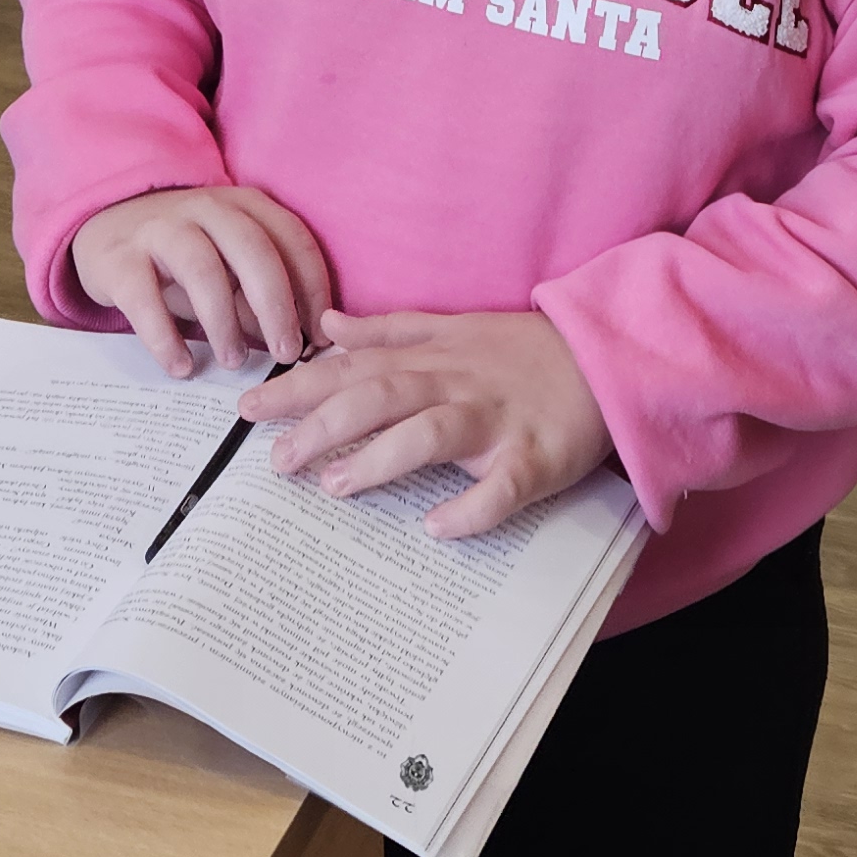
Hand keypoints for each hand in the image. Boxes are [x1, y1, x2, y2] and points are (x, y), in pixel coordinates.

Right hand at [71, 184, 333, 373]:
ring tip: (235, 362)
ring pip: (203, 270)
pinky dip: (166, 338)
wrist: (107, 223)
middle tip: (287, 354)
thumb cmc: (183, 254)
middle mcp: (206, 207)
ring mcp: (160, 228)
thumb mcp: (227, 264)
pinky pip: (145, 299)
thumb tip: (298, 342)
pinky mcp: (119, 258)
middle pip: (253, 250)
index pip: (292, 239)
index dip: (313, 289)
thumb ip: (257, 294)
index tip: (321, 335)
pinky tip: (181, 366)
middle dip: (277, 306)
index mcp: (244, 204)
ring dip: (224, 322)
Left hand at [242, 307, 613, 537]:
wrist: (608, 359)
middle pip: (381, 397)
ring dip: (382, 458)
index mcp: (435, 357)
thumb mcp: (454, 327)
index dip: (300, 386)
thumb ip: (388, 331)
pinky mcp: (535, 457)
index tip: (248, 408)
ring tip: (336, 486)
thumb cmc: (524, 352)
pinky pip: (502, 486)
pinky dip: (472, 507)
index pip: (354, 368)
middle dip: (324, 424)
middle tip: (275, 458)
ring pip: (432, 433)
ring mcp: (496, 420)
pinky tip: (438, 529)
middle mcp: (457, 384)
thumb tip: (327, 327)